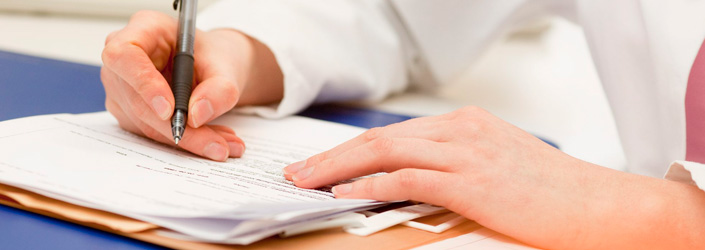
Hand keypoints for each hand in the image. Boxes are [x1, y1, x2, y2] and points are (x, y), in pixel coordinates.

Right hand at [101, 11, 282, 160]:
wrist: (215, 67)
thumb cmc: (215, 56)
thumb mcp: (227, 66)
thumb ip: (219, 88)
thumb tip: (196, 115)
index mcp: (145, 29)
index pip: (125, 55)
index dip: (143, 84)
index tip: (170, 110)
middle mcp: (124, 58)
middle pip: (136, 99)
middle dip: (176, 127)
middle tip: (216, 145)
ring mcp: (122, 87)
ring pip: (145, 123)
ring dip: (188, 139)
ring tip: (225, 144)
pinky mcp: (129, 112)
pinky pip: (152, 133)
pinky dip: (185, 142)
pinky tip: (212, 141)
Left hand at [283, 106, 612, 247]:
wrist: (599, 205)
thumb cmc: (551, 192)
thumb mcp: (498, 165)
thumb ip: (455, 165)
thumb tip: (411, 180)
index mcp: (465, 124)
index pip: (395, 133)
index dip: (354, 148)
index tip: (326, 162)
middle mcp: (461, 130)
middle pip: (380, 137)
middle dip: (334, 155)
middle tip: (300, 171)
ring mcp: (466, 152)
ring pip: (385, 152)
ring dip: (339, 168)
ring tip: (308, 183)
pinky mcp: (472, 180)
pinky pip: (406, 178)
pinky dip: (370, 184)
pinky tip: (346, 192)